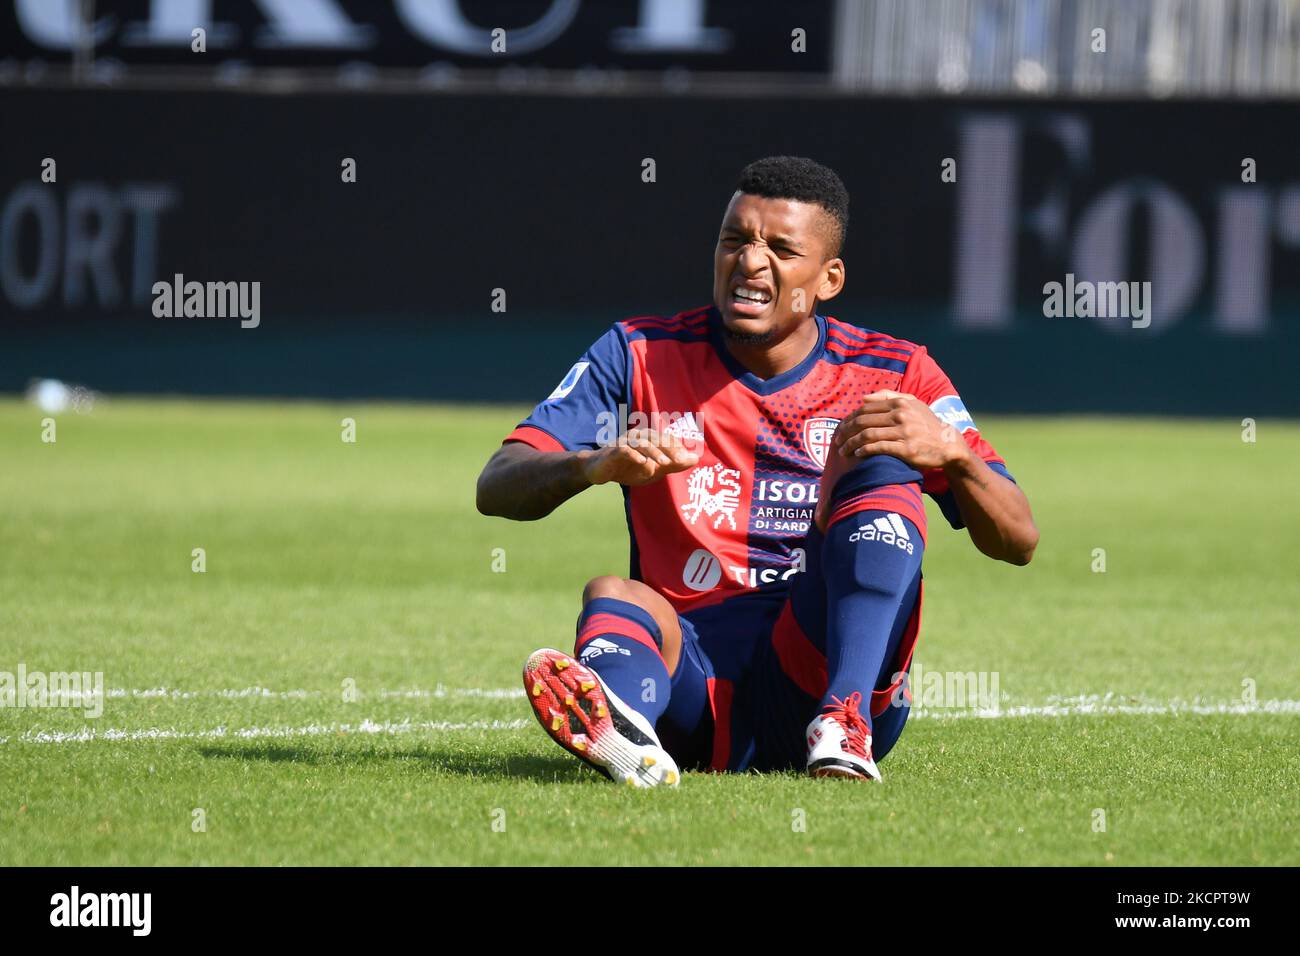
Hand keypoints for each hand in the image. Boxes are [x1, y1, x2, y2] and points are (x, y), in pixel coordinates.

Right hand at [580, 428, 699, 486]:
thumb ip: (673, 464)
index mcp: (647, 438)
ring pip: (641, 443)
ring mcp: (624, 442)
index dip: (677, 447)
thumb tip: (695, 459)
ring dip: (653, 453)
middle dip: (668, 448)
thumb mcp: (653, 469)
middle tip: (681, 460)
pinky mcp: (612, 451)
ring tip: (664, 463)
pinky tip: (642, 463)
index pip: (665, 439)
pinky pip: (624, 451)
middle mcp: (636, 436)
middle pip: (655, 438)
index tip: (688, 458)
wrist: (599, 470)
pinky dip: (634, 456)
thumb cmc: (627, 467)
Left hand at [833, 390, 967, 470]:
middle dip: (846, 432)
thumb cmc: (927, 423)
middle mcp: (901, 415)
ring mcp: (904, 432)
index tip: (841, 428)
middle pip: (863, 421)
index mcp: (900, 403)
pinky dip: (864, 450)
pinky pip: (879, 448)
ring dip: (851, 443)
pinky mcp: (906, 449)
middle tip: (837, 440)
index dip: (850, 419)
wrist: (949, 444)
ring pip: (868, 435)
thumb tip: (863, 398)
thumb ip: (888, 397)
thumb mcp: (913, 403)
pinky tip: (857, 454)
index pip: (866, 409)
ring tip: (843, 450)